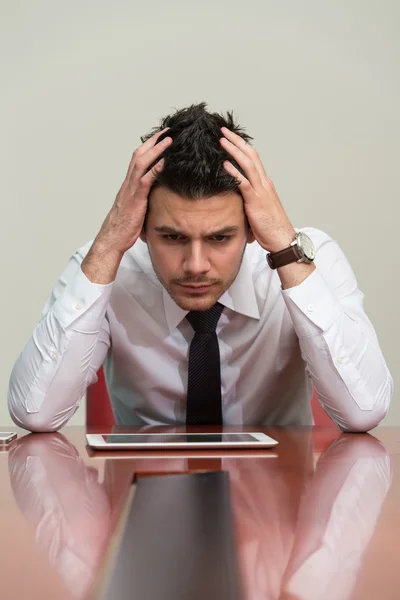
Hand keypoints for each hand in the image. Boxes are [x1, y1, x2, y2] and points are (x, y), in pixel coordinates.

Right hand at [94, 128, 172, 255]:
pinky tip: (165, 162)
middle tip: (168, 131)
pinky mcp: (135, 200)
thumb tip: (158, 195)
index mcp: (128, 185)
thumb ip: (144, 199)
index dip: (149, 147)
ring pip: (141, 163)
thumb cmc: (124, 227)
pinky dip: (155, 169)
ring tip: (169, 140)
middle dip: (153, 141)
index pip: (138, 159)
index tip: (161, 137)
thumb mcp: (136, 209)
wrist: (112, 239)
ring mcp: (131, 190)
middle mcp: (128, 183)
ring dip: (156, 150)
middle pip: (139, 155)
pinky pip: (145, 180)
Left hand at [220, 127, 295, 253]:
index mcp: (265, 184)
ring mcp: (261, 191)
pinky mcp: (256, 201)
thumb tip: (236, 200)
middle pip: (250, 155)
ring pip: (247, 164)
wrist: (282, 239)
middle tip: (224, 131)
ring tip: (222, 141)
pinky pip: (244, 183)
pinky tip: (224, 164)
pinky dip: (234, 172)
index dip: (242, 146)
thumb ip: (249, 200)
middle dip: (237, 141)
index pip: (254, 159)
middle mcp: (264, 183)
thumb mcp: (258, 210)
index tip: (231, 138)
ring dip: (234, 151)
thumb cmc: (271, 228)